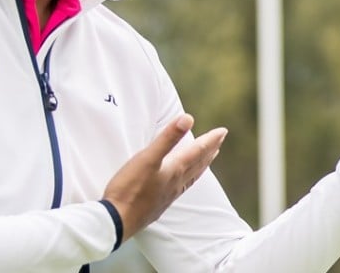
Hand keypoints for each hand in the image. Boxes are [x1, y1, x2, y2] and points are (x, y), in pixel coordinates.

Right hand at [102, 114, 226, 239]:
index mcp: (174, 170)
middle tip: (220, 140)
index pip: (198, 151)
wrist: (116, 221)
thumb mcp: (148, 158)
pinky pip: (180, 189)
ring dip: (201, 165)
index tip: (223, 131)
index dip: (210, 140)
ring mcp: (168, 196)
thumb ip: (168, 138)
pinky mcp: (158, 205)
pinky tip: (182, 183)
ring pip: (191, 177)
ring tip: (209, 159)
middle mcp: (175, 183)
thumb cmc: (129, 188)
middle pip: (198, 164)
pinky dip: (188, 180)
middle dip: (210, 150)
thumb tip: (188, 118)